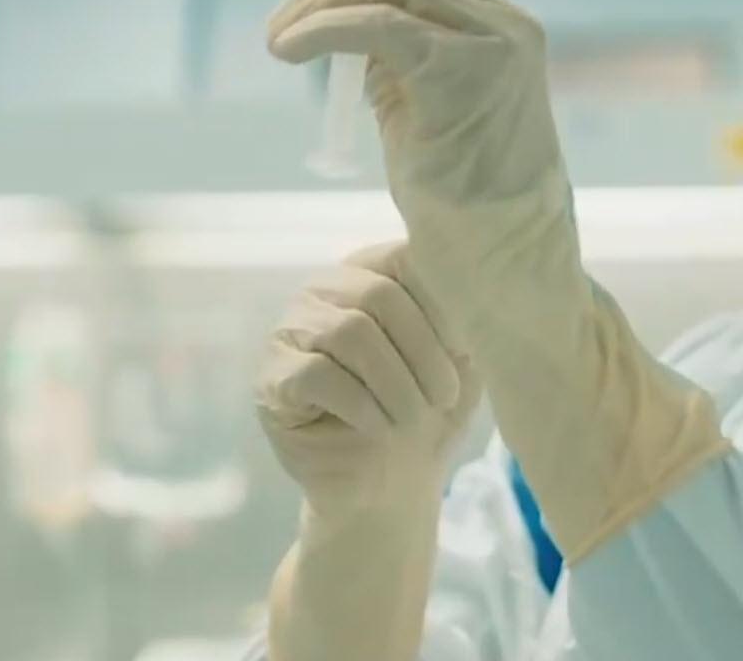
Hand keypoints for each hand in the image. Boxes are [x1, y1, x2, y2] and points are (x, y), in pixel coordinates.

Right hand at [256, 242, 481, 516]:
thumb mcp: (462, 360)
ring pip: (348, 333)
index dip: (443, 304)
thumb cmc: (429, 413)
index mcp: (373, 271)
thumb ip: (464, 314)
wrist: (392, 486)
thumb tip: (471, 282)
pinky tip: (379, 427)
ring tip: (413, 418)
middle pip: (377, 295)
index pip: (406, 257)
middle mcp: (325, 289)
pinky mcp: (271, 378)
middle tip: (446, 397)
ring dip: (395, 384)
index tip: (468, 350)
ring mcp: (290, 330)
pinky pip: (317, 375)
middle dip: (423, 352)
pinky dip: (361, 406)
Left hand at [267, 0, 727, 562]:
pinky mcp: (463, 71)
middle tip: (283, 20)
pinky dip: (324, 29)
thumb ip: (397, 62)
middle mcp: (506, 26)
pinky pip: (379, 27)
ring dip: (321, 2)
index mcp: (504, 28)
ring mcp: (492, 44)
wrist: (504, 255)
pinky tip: (289, 49)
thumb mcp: (427, 109)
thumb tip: (340, 27)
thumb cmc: (464, 197)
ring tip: (280, 39)